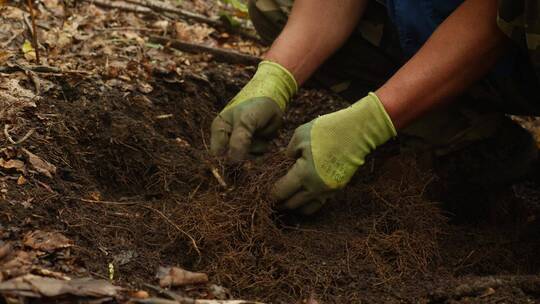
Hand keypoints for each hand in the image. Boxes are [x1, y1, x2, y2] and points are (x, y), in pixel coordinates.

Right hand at [210, 61, 296, 160]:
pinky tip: (265, 136)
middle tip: (253, 136)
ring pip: (247, 158)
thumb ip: (238, 141)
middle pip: (233, 158)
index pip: (217, 154)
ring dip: (256, 148)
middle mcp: (227, 139)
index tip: (240, 154)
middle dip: (245, 152)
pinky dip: (263, 148)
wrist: (274, 98)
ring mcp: (241, 143)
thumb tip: (233, 162)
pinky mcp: (254, 146)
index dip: (227, 158)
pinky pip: (258, 156)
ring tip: (259, 132)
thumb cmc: (255, 105)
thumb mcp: (245, 121)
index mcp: (219, 130)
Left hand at [272, 93, 395, 214]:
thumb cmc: (327, 130)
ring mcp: (329, 190)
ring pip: (308, 208)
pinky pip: (320, 201)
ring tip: (289, 200)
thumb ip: (289, 151)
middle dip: (282, 203)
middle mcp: (316, 188)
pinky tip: (304, 194)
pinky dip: (310, 201)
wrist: (359, 132)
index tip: (265, 194)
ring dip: (296, 206)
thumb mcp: (300, 135)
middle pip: (293, 204)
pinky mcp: (338, 188)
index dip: (272, 195)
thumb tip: (288, 161)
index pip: (282, 192)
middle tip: (273, 200)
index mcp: (303, 175)